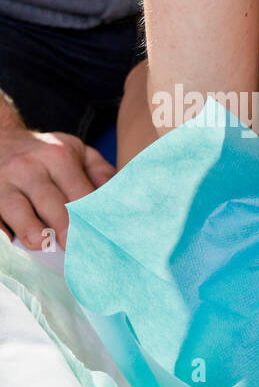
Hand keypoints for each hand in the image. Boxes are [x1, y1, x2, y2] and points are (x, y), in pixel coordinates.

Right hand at [0, 122, 114, 248]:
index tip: (103, 235)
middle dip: (64, 224)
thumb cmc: (49, 154)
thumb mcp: (79, 152)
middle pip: (49, 199)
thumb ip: (101, 173)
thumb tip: (119, 199)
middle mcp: (29, 167)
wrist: (3, 139)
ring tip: (41, 244)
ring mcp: (4, 181)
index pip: (78, 190)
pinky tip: (10, 241)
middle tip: (77, 246)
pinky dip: (1, 228)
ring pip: (15, 206)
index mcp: (58, 157)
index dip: (91, 214)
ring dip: (29, 227)